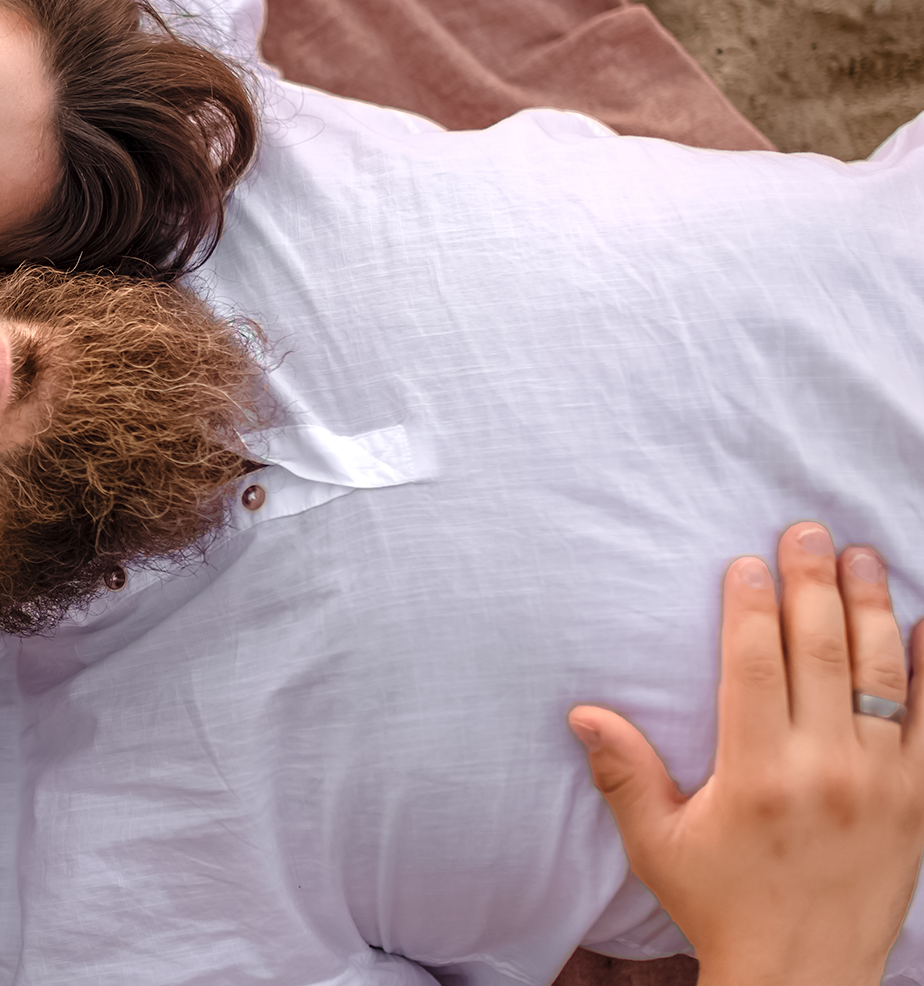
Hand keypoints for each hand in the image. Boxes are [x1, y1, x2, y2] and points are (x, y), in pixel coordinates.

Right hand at [569, 523, 923, 985]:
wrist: (803, 977)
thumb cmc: (722, 906)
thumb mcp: (657, 845)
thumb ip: (623, 774)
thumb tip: (583, 712)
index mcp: (757, 775)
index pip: (754, 664)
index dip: (751, 605)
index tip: (748, 560)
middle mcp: (824, 770)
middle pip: (821, 652)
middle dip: (813, 583)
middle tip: (808, 530)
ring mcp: (882, 784)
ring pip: (881, 674)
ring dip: (873, 608)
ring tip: (864, 558)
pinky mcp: (920, 802)